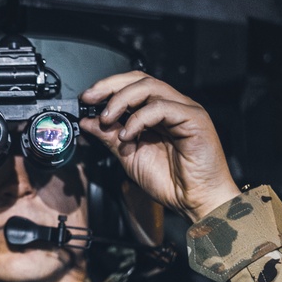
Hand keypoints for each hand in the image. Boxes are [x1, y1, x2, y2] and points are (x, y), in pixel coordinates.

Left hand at [80, 71, 239, 222]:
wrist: (196, 201)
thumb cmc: (172, 183)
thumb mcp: (130, 157)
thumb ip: (110, 137)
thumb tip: (88, 123)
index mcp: (158, 114)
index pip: (132, 87)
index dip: (107, 88)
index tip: (86, 100)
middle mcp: (172, 107)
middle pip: (140, 80)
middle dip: (110, 87)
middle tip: (90, 100)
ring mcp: (184, 110)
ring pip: (149, 87)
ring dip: (121, 100)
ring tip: (106, 119)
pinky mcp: (194, 119)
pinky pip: (162, 107)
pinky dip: (139, 119)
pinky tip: (127, 135)